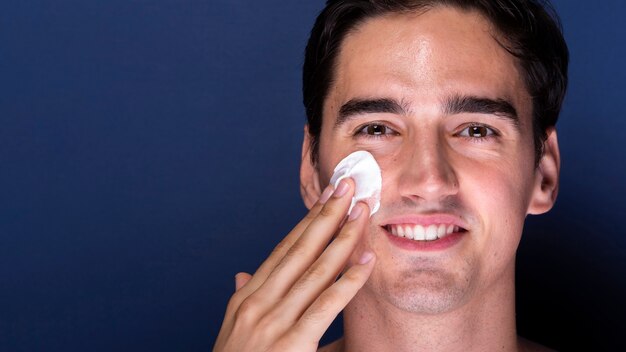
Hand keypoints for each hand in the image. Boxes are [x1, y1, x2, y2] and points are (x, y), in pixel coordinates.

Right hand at [213, 179, 374, 351]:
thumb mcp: (232, 331)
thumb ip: (243, 299)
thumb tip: (244, 274)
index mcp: (247, 297)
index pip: (283, 249)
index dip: (307, 220)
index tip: (326, 196)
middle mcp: (258, 302)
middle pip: (299, 249)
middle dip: (326, 214)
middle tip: (348, 186)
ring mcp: (272, 323)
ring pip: (314, 271)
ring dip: (341, 238)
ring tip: (361, 212)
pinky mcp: (291, 345)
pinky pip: (325, 306)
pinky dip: (347, 282)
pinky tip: (365, 263)